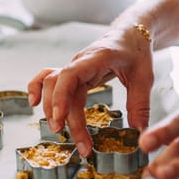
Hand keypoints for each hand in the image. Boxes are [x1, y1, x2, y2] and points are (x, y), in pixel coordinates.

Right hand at [28, 25, 153, 156]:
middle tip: (82, 145)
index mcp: (97, 59)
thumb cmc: (137, 51)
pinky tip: (33, 104)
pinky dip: (37, 89)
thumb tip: (139, 133)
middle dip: (65, 117)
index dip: (61, 97)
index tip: (61, 120)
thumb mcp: (144, 77)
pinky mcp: (73, 74)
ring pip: (52, 85)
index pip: (70, 75)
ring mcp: (74, 67)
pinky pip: (49, 79)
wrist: (131, 33)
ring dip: (51, 108)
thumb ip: (140, 105)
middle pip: (61, 88)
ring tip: (59, 132)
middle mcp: (80, 62)